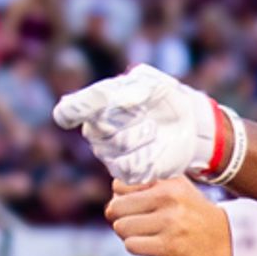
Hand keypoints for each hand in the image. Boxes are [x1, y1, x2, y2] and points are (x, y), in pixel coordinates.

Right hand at [54, 66, 242, 187]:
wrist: (187, 121)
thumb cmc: (164, 97)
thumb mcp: (152, 83)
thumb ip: (134, 89)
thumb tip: (117, 101)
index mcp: (96, 105)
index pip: (70, 110)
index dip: (71, 111)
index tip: (69, 113)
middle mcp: (96, 131)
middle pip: (99, 130)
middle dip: (127, 120)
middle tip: (146, 113)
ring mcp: (110, 154)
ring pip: (115, 149)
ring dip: (140, 136)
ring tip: (155, 129)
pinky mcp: (128, 172)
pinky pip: (129, 169)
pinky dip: (148, 156)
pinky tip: (157, 147)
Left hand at [108, 176, 235, 255]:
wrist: (228, 241)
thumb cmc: (193, 216)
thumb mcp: (177, 190)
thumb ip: (146, 185)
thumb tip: (114, 193)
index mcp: (167, 182)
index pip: (119, 185)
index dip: (122, 199)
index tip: (137, 207)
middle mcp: (169, 198)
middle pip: (116, 208)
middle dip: (120, 219)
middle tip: (137, 224)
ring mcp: (170, 223)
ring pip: (121, 228)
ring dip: (128, 235)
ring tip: (146, 235)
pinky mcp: (170, 247)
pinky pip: (132, 245)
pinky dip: (137, 247)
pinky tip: (152, 246)